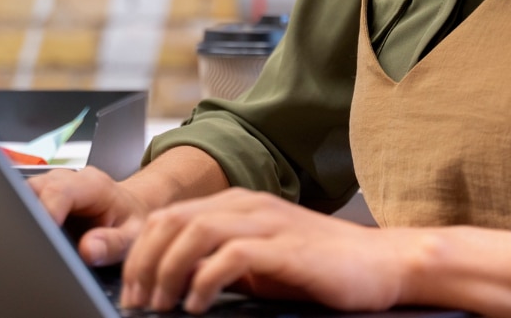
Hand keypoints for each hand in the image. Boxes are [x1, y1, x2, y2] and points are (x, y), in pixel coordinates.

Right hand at [28, 166, 151, 265]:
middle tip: (29, 244)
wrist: (130, 208)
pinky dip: (21, 217)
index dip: (45, 212)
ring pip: (23, 192)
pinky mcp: (42, 193)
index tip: (41, 237)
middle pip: (35, 188)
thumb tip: (87, 250)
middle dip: (26, 215)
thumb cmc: (130, 220)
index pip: (60, 191)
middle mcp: (70, 178)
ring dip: (21, 216)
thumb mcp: (132, 235)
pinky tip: (26, 236)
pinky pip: (23, 200)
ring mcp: (53, 183)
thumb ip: (112, 243)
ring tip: (27, 242)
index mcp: (93, 185)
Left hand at [120, 187, 419, 313]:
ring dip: (167, 271)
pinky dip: (204, 280)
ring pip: (195, 231)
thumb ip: (218, 265)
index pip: (169, 215)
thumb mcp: (258, 266)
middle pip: (173, 220)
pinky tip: (195, 305)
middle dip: (144, 262)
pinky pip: (231, 255)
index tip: (129, 289)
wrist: (381, 265)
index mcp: (237, 205)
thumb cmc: (320, 269)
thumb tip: (171, 286)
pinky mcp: (286, 247)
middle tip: (137, 301)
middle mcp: (247, 206)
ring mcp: (267, 223)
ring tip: (159, 306)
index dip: (139, 251)